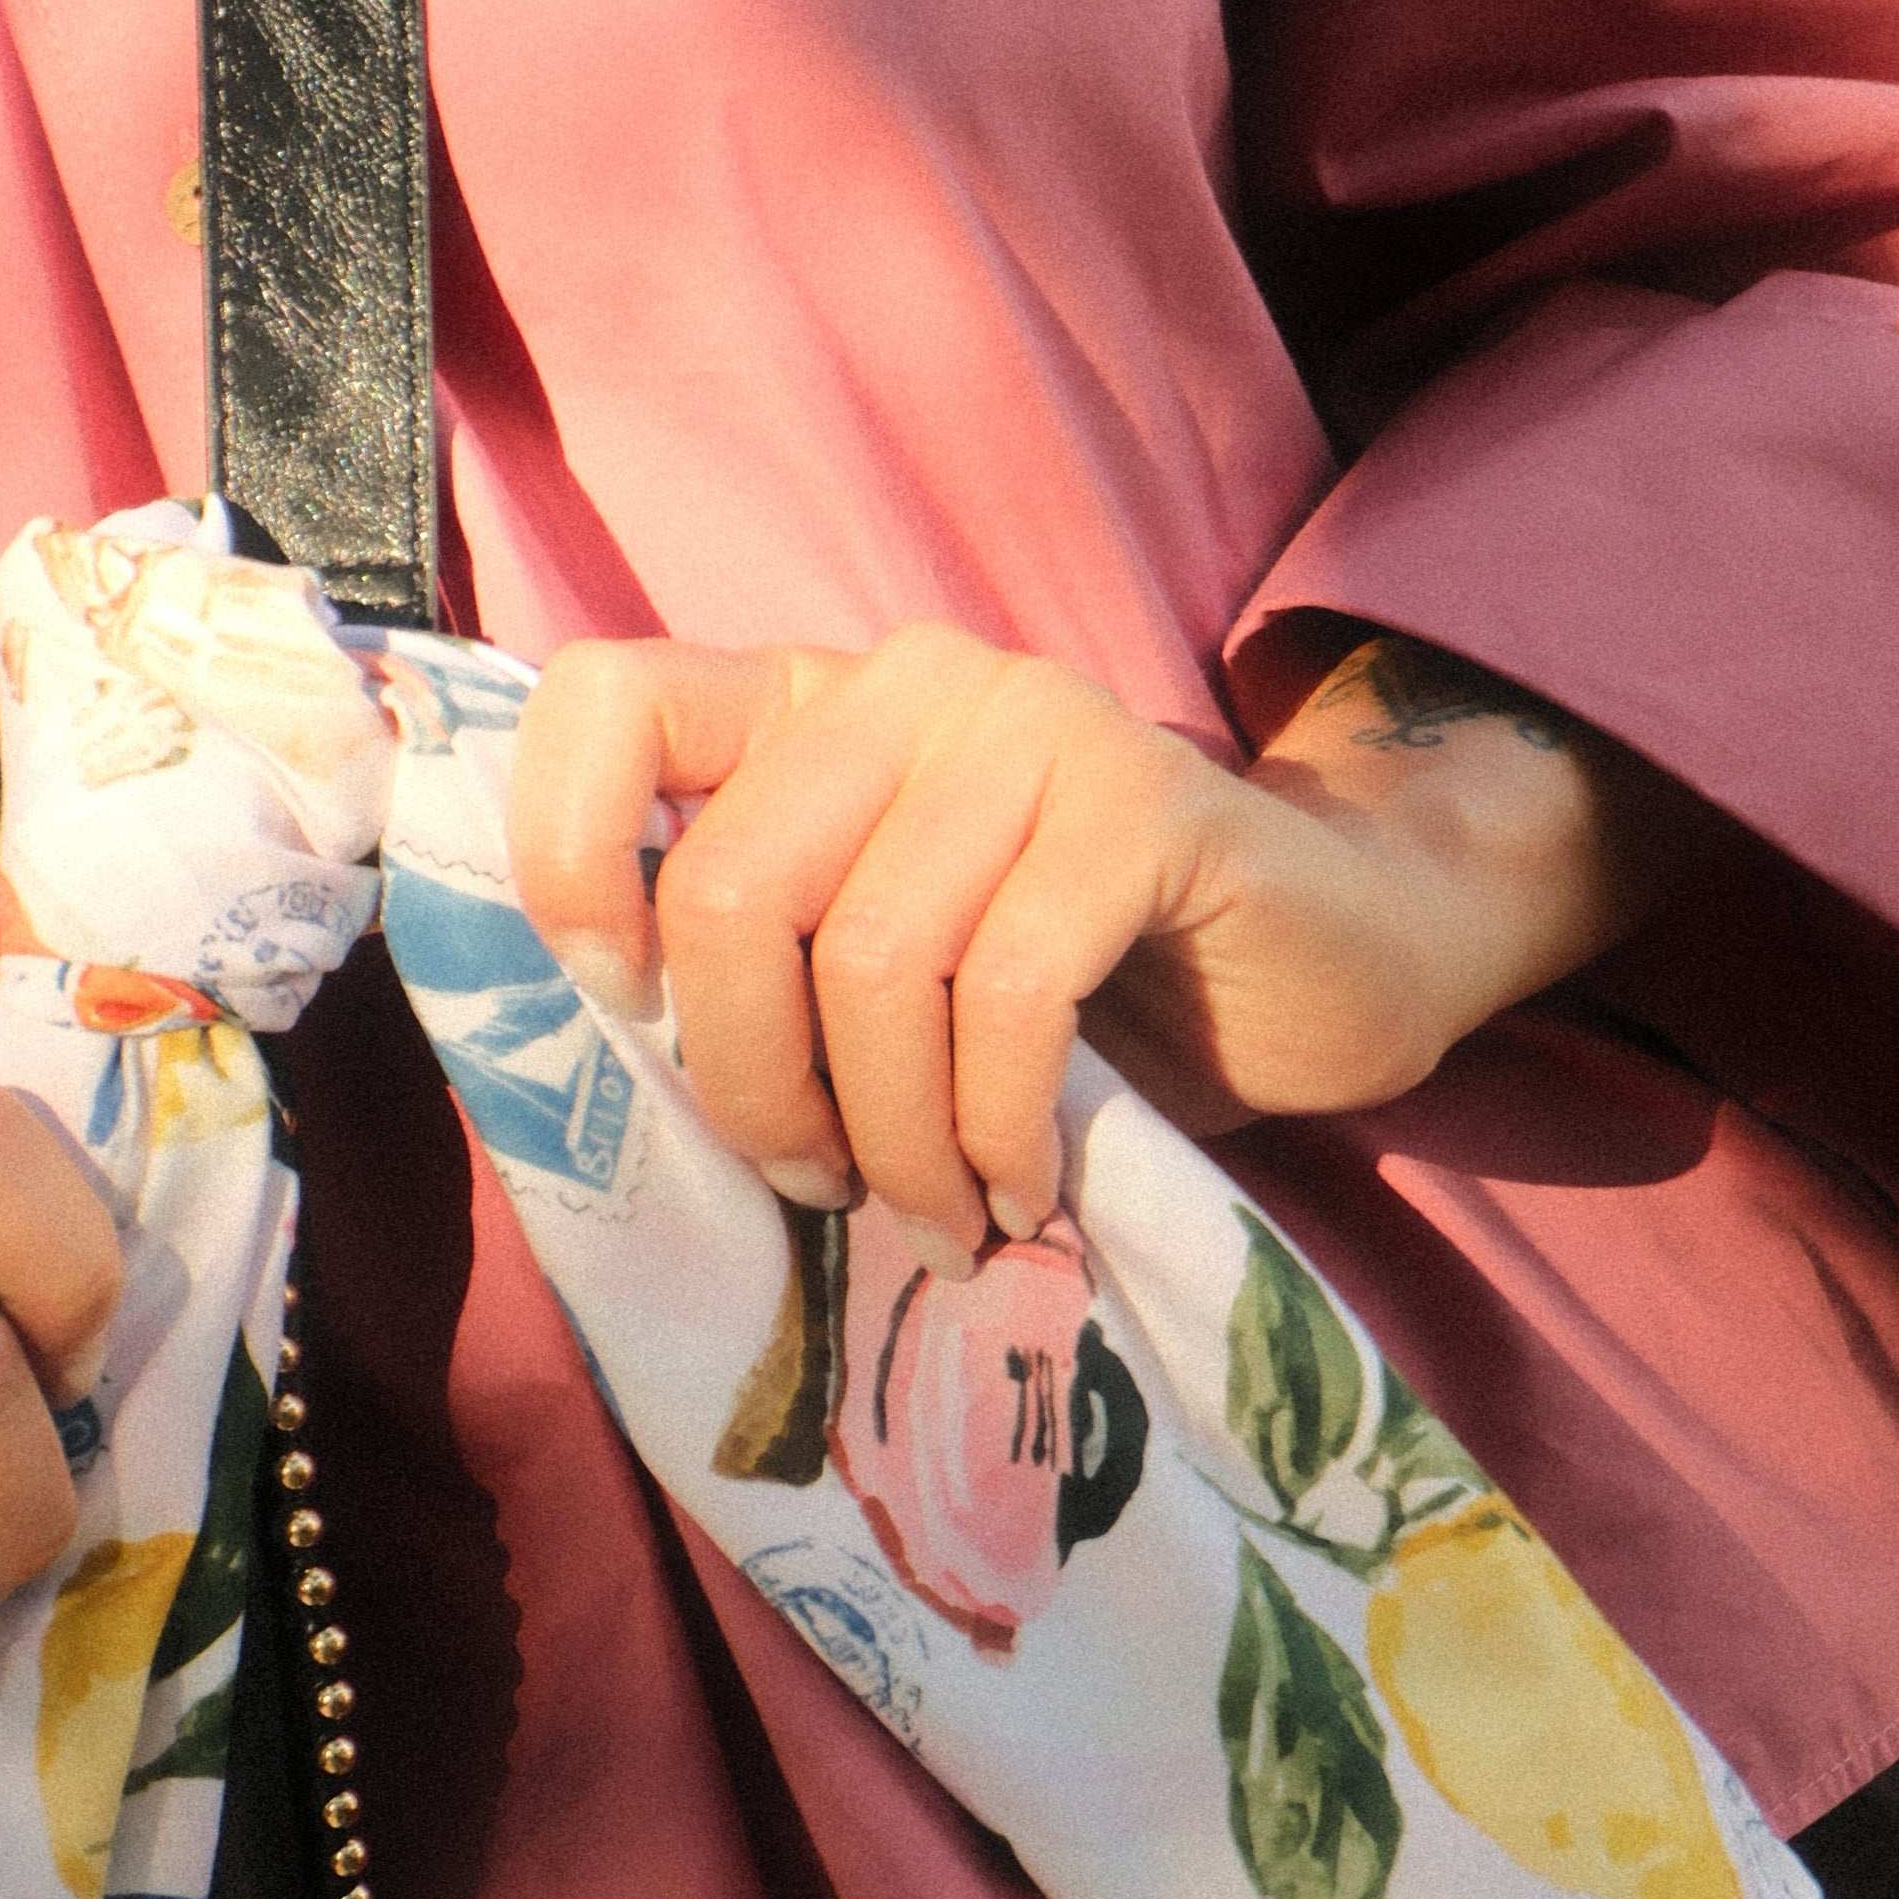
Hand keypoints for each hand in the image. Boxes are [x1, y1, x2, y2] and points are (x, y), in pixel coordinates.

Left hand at [507, 624, 1693, 1268]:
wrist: (1328, 954)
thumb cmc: (1080, 991)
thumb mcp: (882, 968)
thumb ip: (763, 965)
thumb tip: (619, 1077)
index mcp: (805, 703)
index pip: (604, 702)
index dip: (569, 861)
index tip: (631, 1007)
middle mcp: (904, 681)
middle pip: (732, 887)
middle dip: (755, 1086)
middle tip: (822, 1186)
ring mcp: (1028, 723)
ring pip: (872, 961)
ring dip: (893, 1138)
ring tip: (934, 1216)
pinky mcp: (1144, 800)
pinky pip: (1009, 994)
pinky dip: (995, 1128)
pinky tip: (1018, 1188)